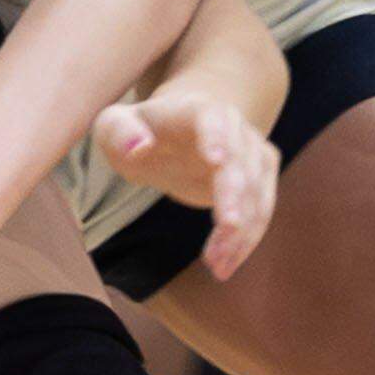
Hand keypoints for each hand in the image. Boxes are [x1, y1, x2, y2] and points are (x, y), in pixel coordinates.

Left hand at [95, 88, 277, 279]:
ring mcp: (250, 151)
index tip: (216, 160)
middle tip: (227, 227)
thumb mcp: (114, 127)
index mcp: (195, 109)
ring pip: (257, 190)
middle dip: (236, 193)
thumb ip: (119, 133)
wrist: (172, 135)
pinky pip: (261, 210)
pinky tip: (225, 265)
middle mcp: (232, 127)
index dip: (216, 136)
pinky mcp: (258, 177)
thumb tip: (139, 148)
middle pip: (241, 160)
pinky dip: (246, 240)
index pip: (212, 117)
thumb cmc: (138, 132)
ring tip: (217, 265)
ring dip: (242, 229)